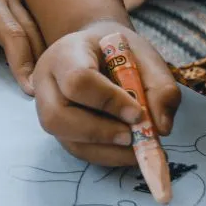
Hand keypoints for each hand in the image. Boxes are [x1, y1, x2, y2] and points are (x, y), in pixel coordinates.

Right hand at [33, 23, 180, 165]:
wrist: (98, 50)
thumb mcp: (145, 57)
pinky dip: (106, 155)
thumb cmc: (120, 51)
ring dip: (106, 149)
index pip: (77, 80)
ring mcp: (45, 107)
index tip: (138, 113)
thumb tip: (161, 128)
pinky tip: (128, 151)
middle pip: (57, 117)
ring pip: (65, 139)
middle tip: (133, 136)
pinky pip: (76, 150)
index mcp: (65, 53)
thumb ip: (160, 87)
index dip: (108, 101)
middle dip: (100, 133)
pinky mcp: (58, 128)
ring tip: (137, 147)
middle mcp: (46, 82)